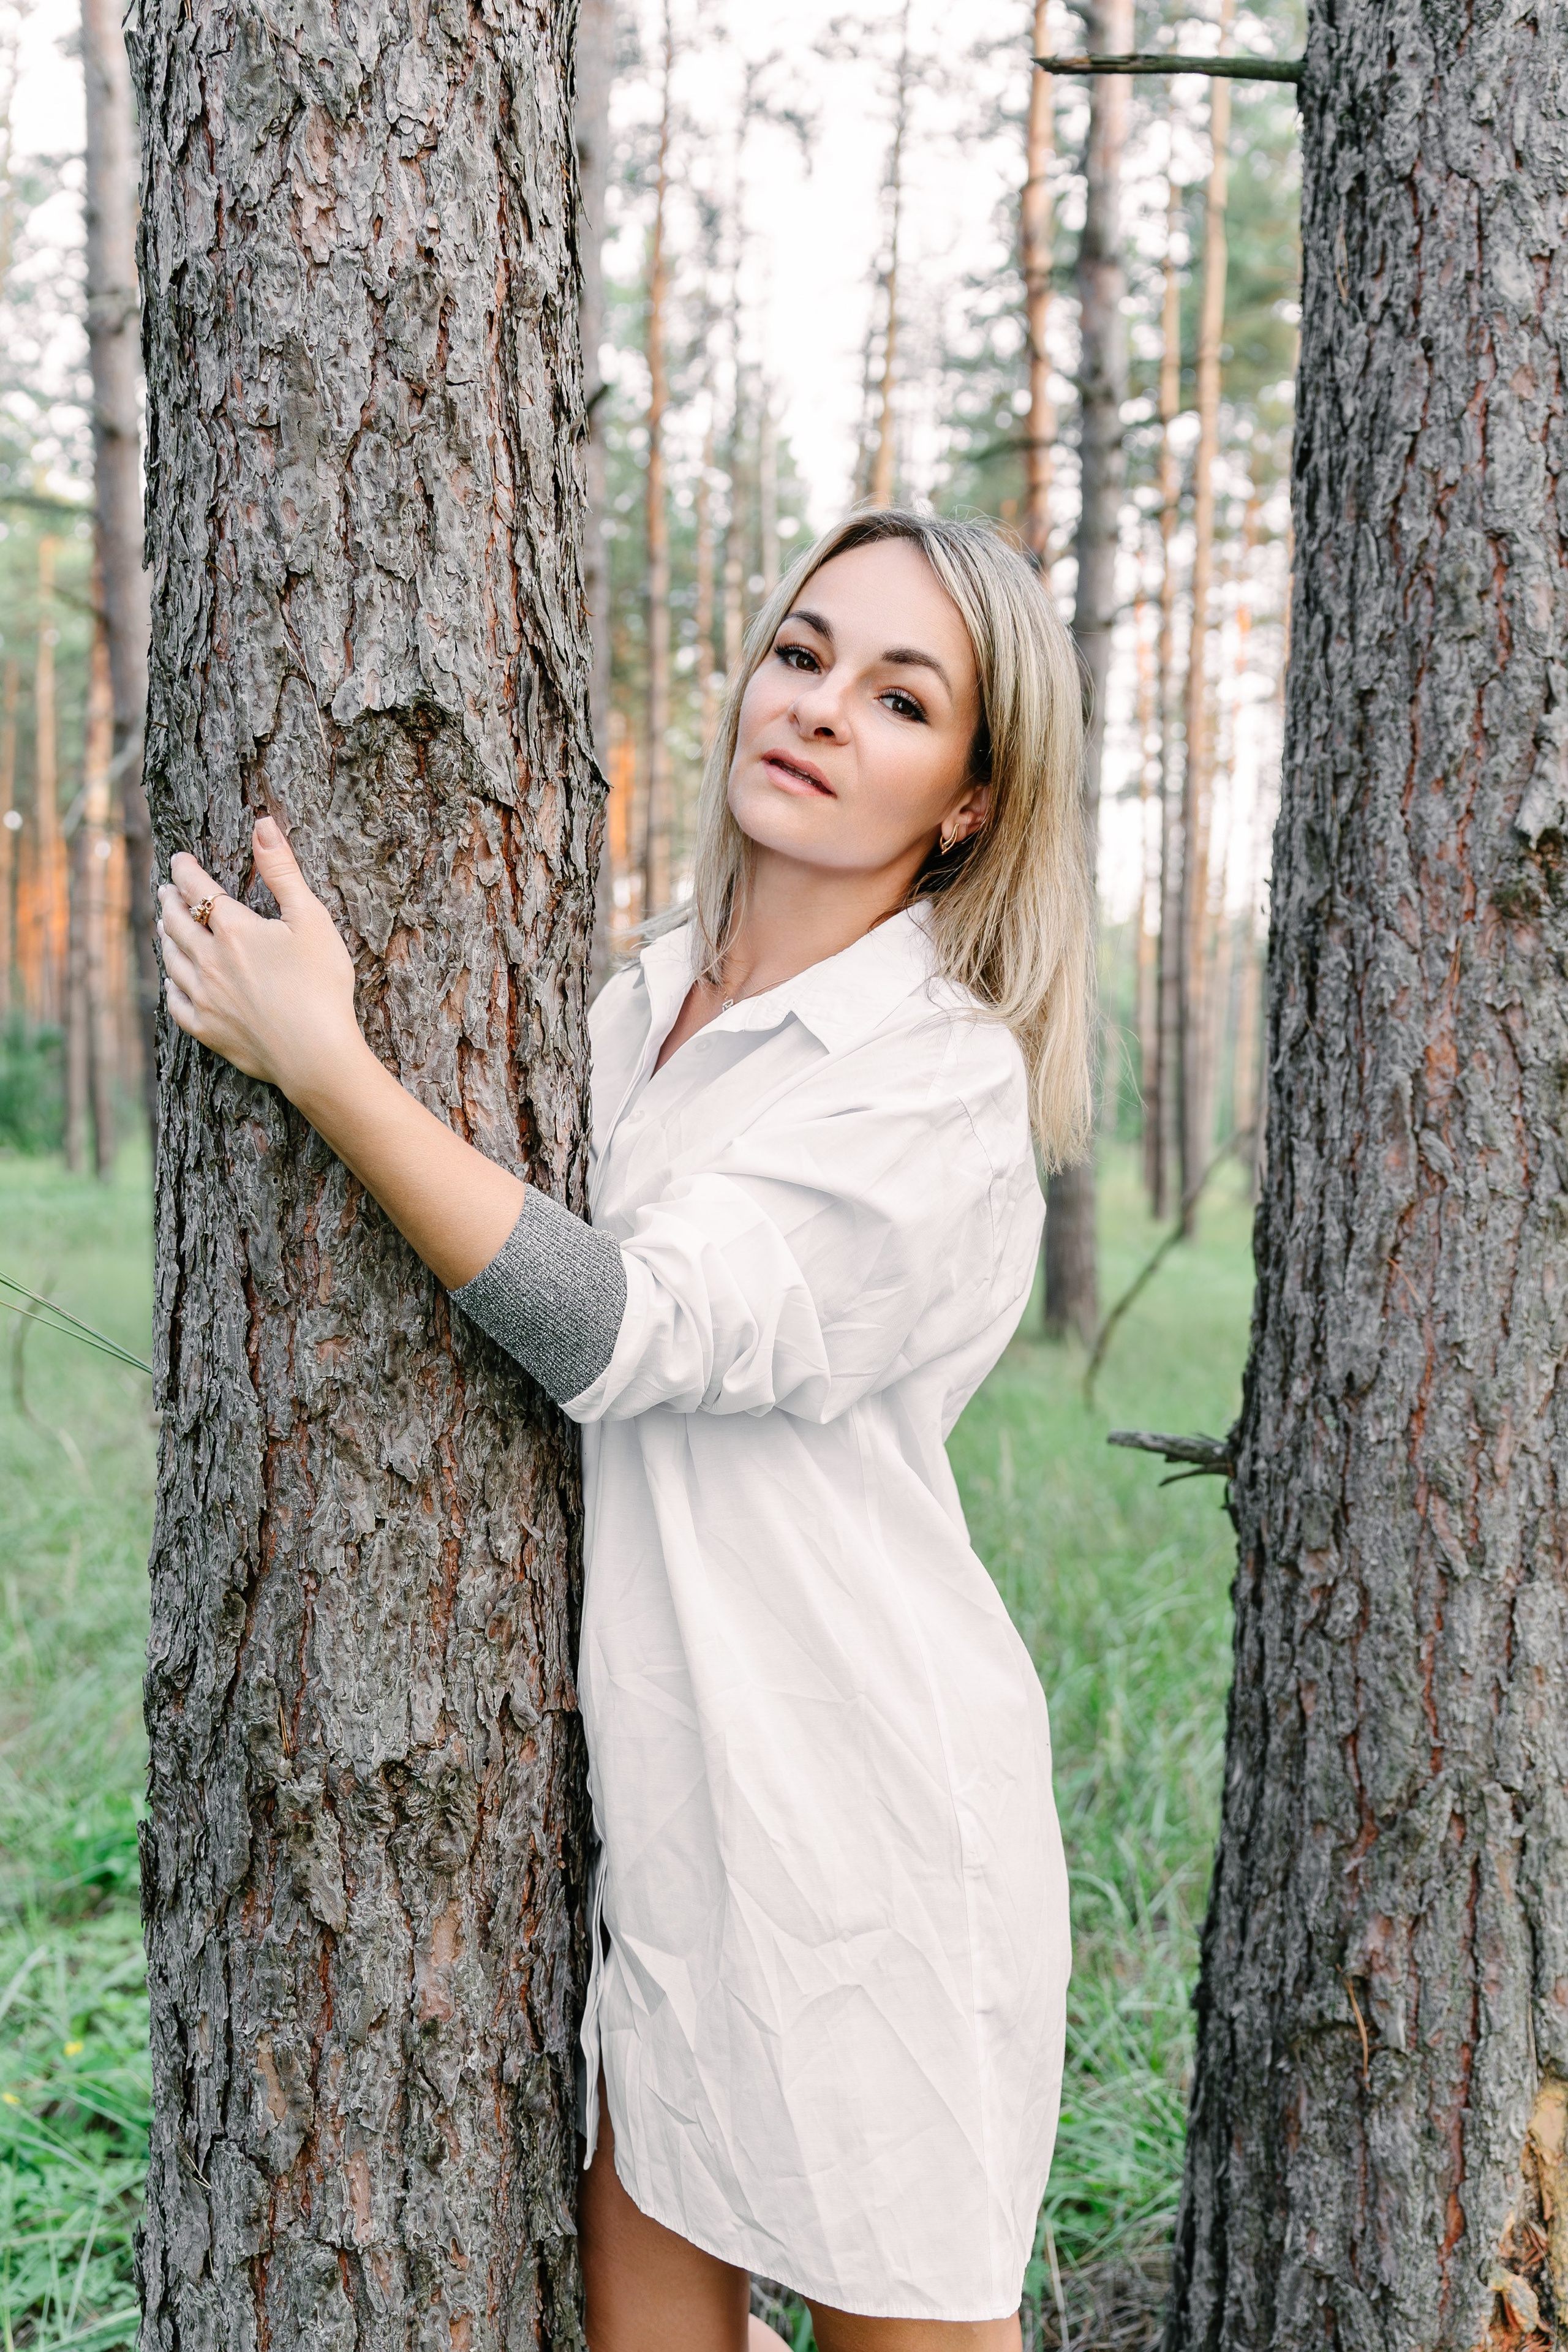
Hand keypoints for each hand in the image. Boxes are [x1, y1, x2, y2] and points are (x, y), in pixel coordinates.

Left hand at [157, 818, 365, 1105]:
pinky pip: (175, 1002)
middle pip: (176, 922)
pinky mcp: (206, 1029)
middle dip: (169, 901)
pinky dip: (170, 985)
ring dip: (165, 937)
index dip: (185, 870)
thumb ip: (283, 871)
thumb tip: (263, 824)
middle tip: (165, 890)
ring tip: (163, 926)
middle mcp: (208, 960)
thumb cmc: (321, 985)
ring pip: (171, 959)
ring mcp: (203, 997)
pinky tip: (172, 980)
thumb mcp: (311, 919)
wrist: (315, 1054)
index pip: (197, 889)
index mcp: (234, 929)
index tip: (179, 860)